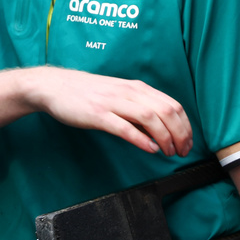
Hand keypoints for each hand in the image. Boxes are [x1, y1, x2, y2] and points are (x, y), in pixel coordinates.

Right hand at [24, 66, 192, 155]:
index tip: (187, 142)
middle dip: (181, 134)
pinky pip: (124, 127)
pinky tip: (150, 149)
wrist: (53, 86)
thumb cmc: (85, 93)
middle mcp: (127, 92)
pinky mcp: (97, 115)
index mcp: (135, 88)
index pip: (172, 105)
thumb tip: (158, 129)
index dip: (185, 126)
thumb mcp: (117, 95)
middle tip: (182, 151)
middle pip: (166, 111)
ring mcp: (112, 103)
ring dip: (165, 138)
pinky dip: (141, 139)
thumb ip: (137, 108)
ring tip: (169, 152)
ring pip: (150, 118)